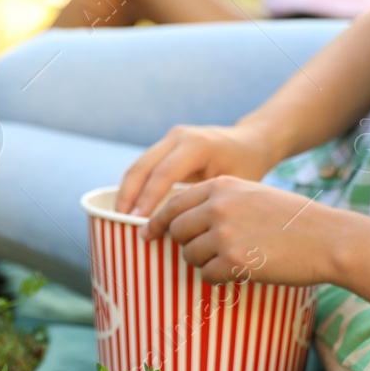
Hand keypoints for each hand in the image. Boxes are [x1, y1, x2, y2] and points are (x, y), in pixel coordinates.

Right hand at [118, 123, 275, 217]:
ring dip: (127, 190)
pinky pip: (145, 166)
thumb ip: (206, 203)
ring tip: (119, 217)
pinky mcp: (166, 146)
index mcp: (197, 145)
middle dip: (128, 194)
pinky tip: (130, 207)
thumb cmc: (247, 166)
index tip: (136, 219)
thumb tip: (182, 233)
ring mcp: (170, 139)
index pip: (164, 172)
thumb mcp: (232, 186)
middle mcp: (179, 137)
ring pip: (139, 165)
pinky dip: (135, 186)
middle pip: (143, 166)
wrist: (250, 141)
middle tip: (119, 220)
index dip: (148, 197)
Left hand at [147, 176, 342, 286]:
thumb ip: (219, 200)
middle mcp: (218, 205)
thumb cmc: (292, 219)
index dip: (159, 221)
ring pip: (190, 255)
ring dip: (205, 263)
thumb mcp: (252, 194)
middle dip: (187, 245)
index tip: (149, 233)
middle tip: (208, 253)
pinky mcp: (234, 260)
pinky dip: (220, 279)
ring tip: (233, 261)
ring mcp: (224, 233)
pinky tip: (242, 272)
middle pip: (177, 230)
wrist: (327, 238)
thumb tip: (184, 220)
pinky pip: (208, 276)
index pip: (174, 202)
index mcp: (222, 185)